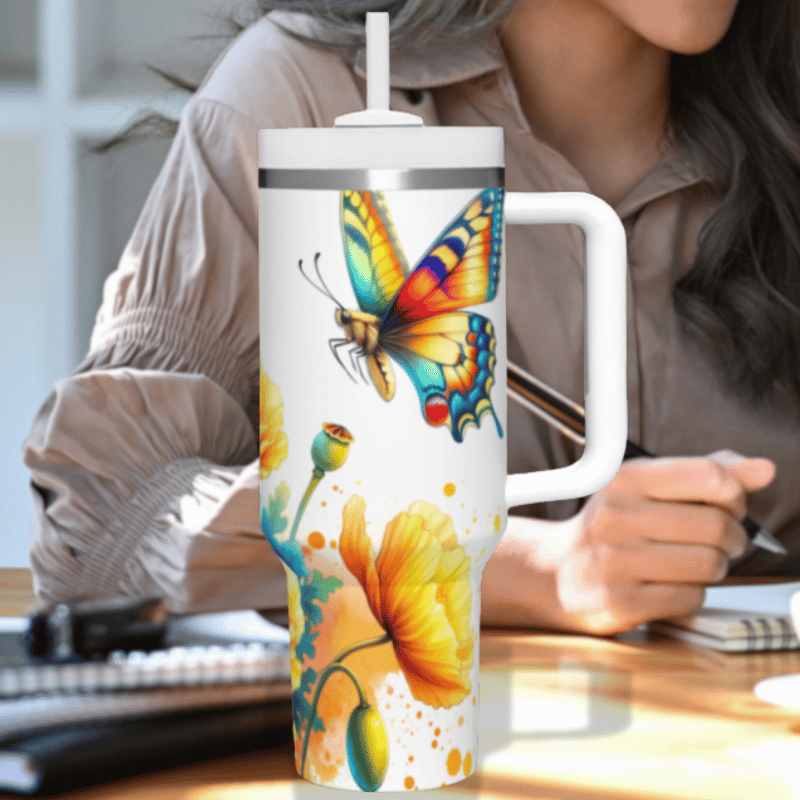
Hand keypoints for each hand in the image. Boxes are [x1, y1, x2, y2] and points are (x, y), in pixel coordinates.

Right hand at [552, 450, 775, 634]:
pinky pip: (690, 597)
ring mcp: (613, 560)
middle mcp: (613, 515)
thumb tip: (763, 469)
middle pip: (715, 525)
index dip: (735, 495)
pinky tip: (672, 585)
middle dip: (732, 538)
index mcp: (623, 479)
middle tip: (721, 542)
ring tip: (695, 563)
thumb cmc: (613, 528)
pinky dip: (692, 593)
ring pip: (708, 564)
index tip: (729, 506)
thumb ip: (705, 475)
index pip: (709, 476)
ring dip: (714, 567)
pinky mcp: (619, 601)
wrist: (558, 573)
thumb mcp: (648, 489)